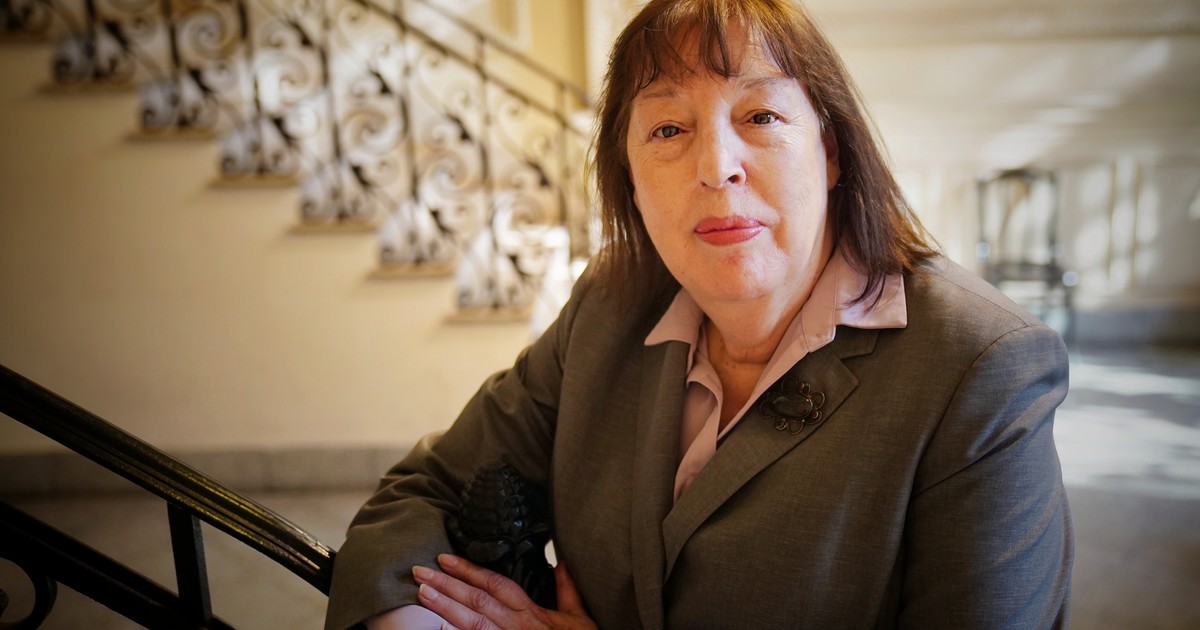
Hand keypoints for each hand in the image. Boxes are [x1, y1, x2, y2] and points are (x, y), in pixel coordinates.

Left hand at [411, 554, 597, 629]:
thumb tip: (564, 562)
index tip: (446, 559)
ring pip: (472, 623)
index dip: (470, 570)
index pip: (495, 584)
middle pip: (477, 600)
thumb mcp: (578, 618)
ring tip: (422, 593)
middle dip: (447, 584)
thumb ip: (567, 590)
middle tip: (420, 571)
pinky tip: (437, 629)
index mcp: (531, 613)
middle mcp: (517, 626)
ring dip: (445, 607)